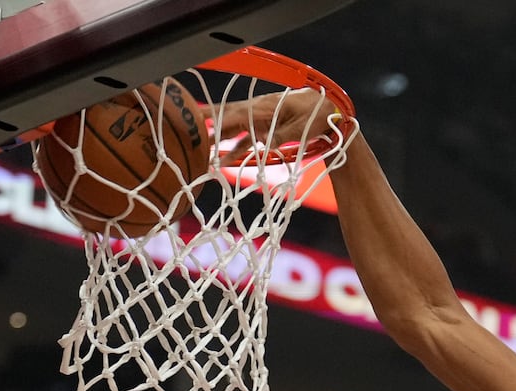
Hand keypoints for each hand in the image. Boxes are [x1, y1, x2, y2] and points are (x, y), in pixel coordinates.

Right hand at [211, 89, 342, 163]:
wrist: (329, 108)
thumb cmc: (317, 114)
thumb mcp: (302, 126)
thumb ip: (282, 135)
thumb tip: (265, 144)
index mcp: (266, 107)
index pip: (236, 114)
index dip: (217, 119)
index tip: (200, 124)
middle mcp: (258, 111)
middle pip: (227, 116)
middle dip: (207, 121)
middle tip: (186, 126)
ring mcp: (260, 120)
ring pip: (233, 127)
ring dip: (217, 137)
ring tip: (200, 148)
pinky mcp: (265, 129)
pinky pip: (246, 139)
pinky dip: (234, 148)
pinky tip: (223, 159)